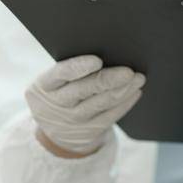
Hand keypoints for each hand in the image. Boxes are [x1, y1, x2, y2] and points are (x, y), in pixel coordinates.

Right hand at [24, 55, 144, 157]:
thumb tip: (108, 51)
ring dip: (123, 90)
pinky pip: (109, 117)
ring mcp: (71, 121)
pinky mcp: (88, 131)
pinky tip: (134, 92)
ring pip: (101, 104)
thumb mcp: (54, 82)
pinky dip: (124, 103)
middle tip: (128, 71)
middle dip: (109, 80)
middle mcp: (56, 104)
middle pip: (84, 90)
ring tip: (138, 79)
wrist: (54, 127)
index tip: (98, 60)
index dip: (79, 67)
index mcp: (44, 85)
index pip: (61, 74)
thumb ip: (73, 69)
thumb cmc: (60, 91)